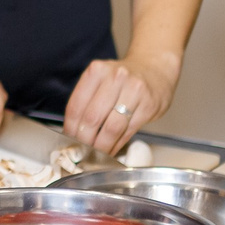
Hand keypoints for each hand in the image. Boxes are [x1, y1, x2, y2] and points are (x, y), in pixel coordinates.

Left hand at [62, 53, 178, 153]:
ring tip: (95, 154)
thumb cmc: (123, 79)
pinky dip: (116, 145)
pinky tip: (110, 150)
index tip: (68, 140)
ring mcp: (135, 91)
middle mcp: (116, 77)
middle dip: (84, 140)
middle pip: (93, 118)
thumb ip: (86, 100)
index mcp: (97, 70)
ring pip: (111, 128)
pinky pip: (128, 131)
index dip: (70, 128)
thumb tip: (72, 131)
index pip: (76, 106)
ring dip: (101, 146)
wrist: (155, 69)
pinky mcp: (149, 106)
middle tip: (80, 151)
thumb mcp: (101, 79)